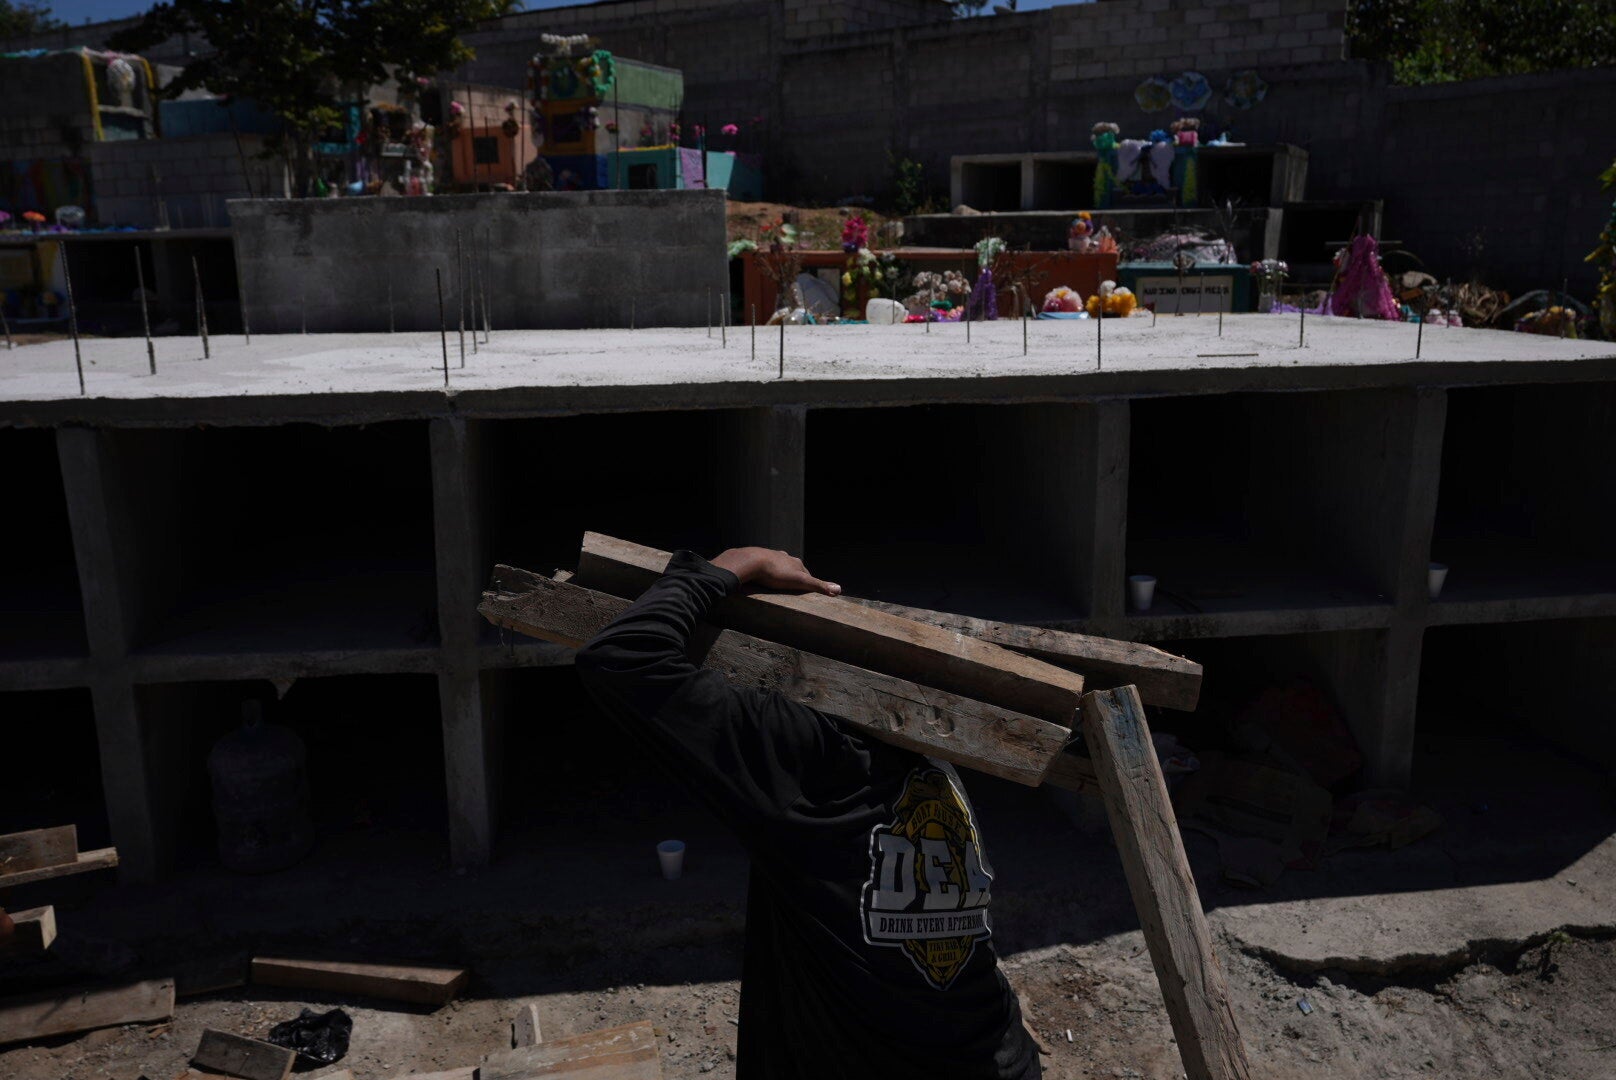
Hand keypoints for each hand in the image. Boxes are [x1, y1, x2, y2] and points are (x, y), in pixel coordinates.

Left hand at [710, 547, 840, 596]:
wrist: (751, 562)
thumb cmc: (776, 573)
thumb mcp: (800, 581)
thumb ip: (818, 586)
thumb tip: (839, 589)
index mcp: (796, 562)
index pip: (806, 574)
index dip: (807, 583)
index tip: (807, 591)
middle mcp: (785, 557)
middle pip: (792, 569)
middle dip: (793, 577)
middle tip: (792, 588)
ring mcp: (770, 557)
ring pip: (778, 566)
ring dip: (779, 573)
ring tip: (777, 583)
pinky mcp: (757, 559)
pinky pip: (764, 566)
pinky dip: (766, 572)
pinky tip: (762, 577)